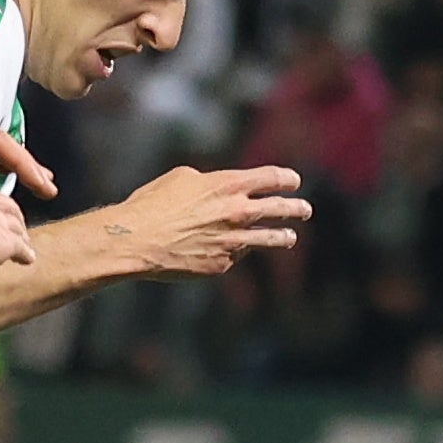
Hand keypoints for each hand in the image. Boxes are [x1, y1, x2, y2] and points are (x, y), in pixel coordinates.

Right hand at [81, 165, 310, 277]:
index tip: (293, 182)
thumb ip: (211, 182)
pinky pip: (238, 256)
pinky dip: (237, 251)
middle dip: (297, 208)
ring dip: (284, 236)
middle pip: (281, 208)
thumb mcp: (183, 178)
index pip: (273, 178)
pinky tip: (232, 250)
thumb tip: (221, 190)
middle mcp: (238, 212)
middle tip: (305, 210)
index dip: (287, 179)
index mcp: (229, 185)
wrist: (137, 240)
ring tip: (290, 237)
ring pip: (272, 239)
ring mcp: (233, 241)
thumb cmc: (153, 204)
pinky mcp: (223, 264)